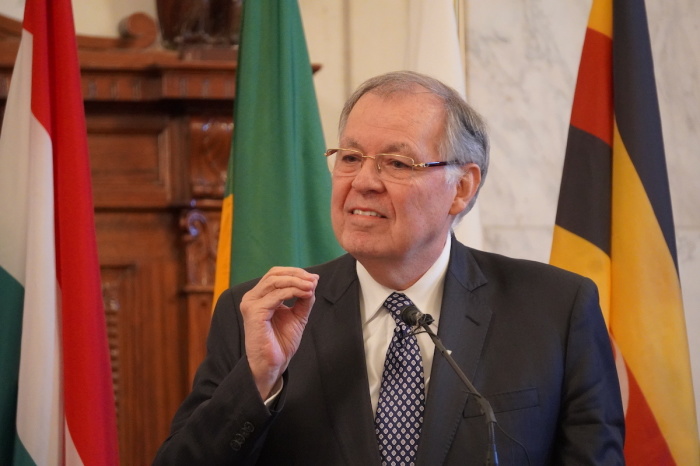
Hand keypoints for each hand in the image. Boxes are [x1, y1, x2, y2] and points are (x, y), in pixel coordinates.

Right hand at [240, 267, 318, 398]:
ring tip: (311, 286)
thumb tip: (313, 281)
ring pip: (274, 281)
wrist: (273, 363)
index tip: (314, 279)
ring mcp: (251, 304)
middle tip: (313, 280)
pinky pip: (276, 295)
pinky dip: (292, 291)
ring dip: (296, 281)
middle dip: (297, 274)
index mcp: (260, 296)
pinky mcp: (254, 312)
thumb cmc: (281, 342)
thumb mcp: (297, 315)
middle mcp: (252, 297)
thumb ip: (303, 298)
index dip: (295, 273)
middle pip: (274, 274)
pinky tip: (304, 294)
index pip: (276, 275)